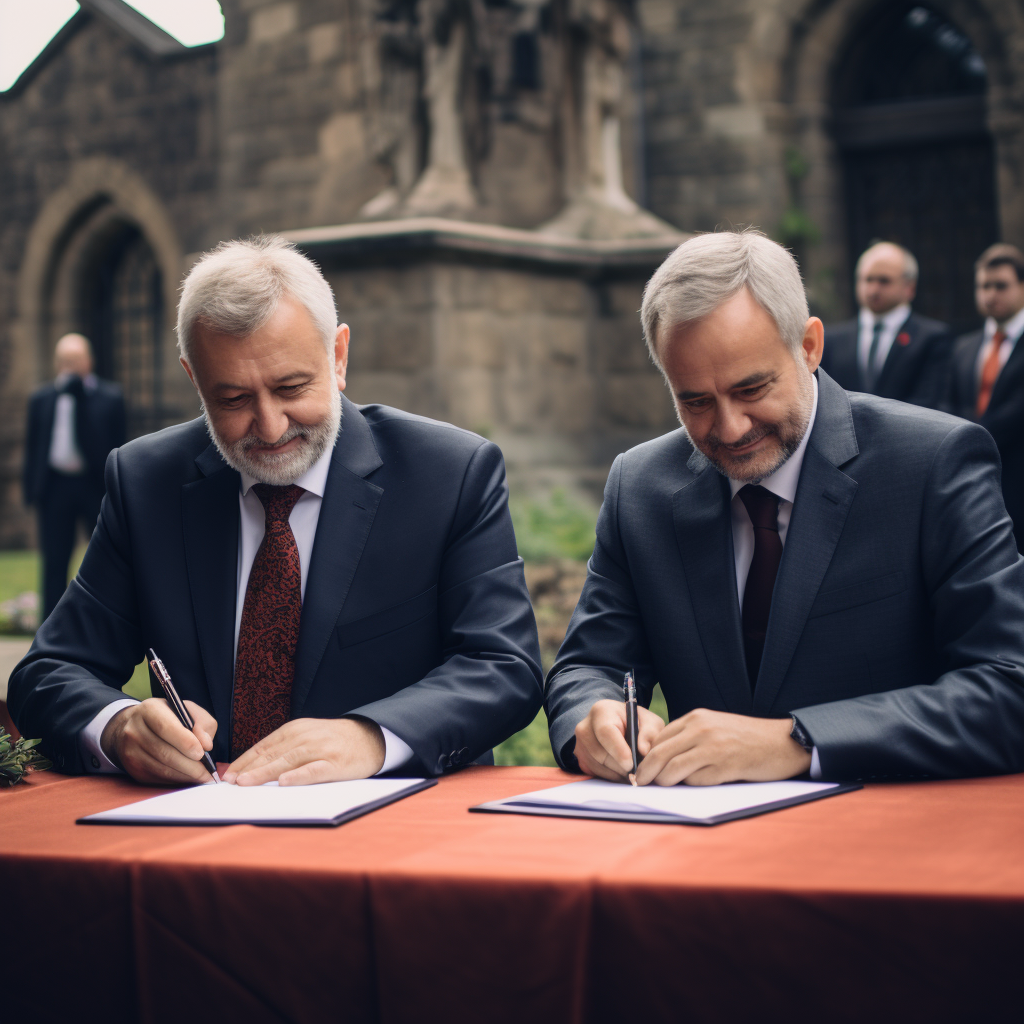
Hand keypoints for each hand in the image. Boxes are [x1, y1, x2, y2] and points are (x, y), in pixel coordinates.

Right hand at [101, 698, 217, 785]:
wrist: (133, 726)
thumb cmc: (168, 716)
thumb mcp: (187, 710)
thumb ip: (202, 722)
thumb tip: (207, 745)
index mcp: (149, 710)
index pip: (166, 728)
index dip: (185, 742)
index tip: (202, 753)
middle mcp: (135, 730)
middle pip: (164, 753)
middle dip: (190, 765)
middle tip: (208, 773)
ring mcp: (130, 751)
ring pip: (161, 769)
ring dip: (185, 775)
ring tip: (202, 776)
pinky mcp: (132, 768)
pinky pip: (157, 778)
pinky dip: (176, 780)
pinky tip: (189, 777)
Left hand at [223, 717, 385, 785]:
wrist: (369, 737)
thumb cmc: (332, 741)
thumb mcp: (306, 737)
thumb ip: (282, 749)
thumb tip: (249, 767)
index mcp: (294, 730)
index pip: (262, 747)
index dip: (243, 762)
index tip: (226, 776)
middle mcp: (304, 737)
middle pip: (271, 754)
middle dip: (247, 769)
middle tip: (229, 783)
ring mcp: (319, 749)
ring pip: (287, 762)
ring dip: (264, 773)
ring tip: (246, 784)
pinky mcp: (334, 763)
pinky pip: (313, 770)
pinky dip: (298, 776)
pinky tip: (284, 782)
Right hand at [573, 699, 664, 781]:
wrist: (620, 726)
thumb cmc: (636, 723)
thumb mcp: (649, 722)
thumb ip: (649, 733)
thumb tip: (643, 750)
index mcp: (602, 711)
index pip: (605, 731)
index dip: (618, 750)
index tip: (631, 764)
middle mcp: (585, 727)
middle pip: (600, 753)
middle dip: (621, 766)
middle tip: (638, 772)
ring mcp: (580, 744)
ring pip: (598, 766)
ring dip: (617, 773)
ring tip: (633, 771)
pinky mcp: (580, 758)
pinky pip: (595, 773)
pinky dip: (611, 776)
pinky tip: (622, 771)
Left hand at [634, 708, 811, 785]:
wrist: (783, 741)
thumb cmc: (747, 738)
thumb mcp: (714, 728)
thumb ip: (690, 737)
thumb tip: (661, 758)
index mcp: (696, 718)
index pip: (659, 737)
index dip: (646, 755)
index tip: (639, 768)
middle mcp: (701, 729)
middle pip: (660, 753)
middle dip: (645, 771)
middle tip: (639, 784)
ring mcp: (712, 747)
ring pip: (673, 768)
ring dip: (663, 782)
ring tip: (659, 789)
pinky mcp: (725, 765)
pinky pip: (696, 780)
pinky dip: (689, 786)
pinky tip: (690, 786)